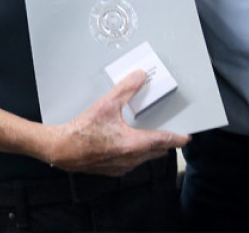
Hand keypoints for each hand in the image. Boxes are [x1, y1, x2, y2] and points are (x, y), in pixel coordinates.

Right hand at [42, 70, 188, 176]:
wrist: (62, 149)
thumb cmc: (82, 130)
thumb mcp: (106, 105)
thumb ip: (125, 89)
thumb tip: (139, 77)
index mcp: (135, 143)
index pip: (165, 140)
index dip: (178, 138)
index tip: (186, 136)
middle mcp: (132, 158)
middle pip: (157, 151)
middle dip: (165, 143)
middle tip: (169, 134)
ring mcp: (123, 166)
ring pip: (145, 158)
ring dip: (149, 148)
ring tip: (148, 137)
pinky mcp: (113, 170)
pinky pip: (132, 163)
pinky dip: (135, 154)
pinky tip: (126, 146)